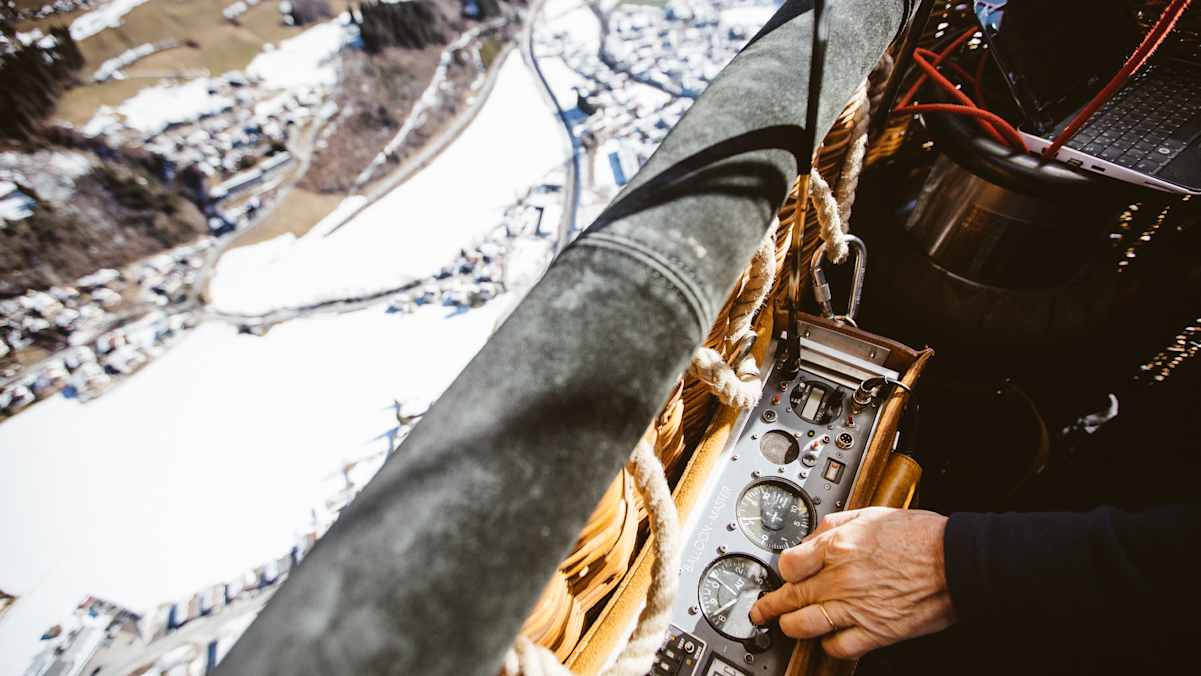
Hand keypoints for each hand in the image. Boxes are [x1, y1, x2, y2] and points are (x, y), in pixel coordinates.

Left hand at [749, 507, 953, 658]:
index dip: (782, 570)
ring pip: (804, 624)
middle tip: (761, 610)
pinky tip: (828, 639)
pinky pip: (838, 646)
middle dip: (769, 605)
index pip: (788, 563)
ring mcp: (856, 607)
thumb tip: (813, 535)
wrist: (956, 560)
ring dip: (790, 626)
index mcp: (838, 545)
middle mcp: (841, 577)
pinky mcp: (875, 631)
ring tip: (785, 626)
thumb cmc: (921, 536)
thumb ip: (836, 523)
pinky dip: (828, 645)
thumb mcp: (871, 513)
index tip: (782, 574)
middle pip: (790, 596)